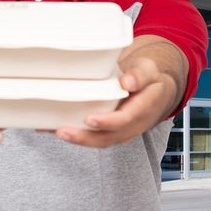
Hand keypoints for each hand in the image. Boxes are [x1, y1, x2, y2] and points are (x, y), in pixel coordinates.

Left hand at [55, 35, 186, 147]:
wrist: (156, 90)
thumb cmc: (150, 79)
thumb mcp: (149, 70)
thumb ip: (139, 75)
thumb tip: (127, 82)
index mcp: (142, 110)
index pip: (124, 121)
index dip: (107, 122)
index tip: (90, 119)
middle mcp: (131, 125)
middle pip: (107, 138)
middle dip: (84, 137)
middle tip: (62, 130)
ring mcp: (120, 130)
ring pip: (99, 140)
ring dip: (77, 139)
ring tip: (55, 130)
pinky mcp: (110, 129)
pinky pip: (94, 136)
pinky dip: (76, 134)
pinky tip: (54, 127)